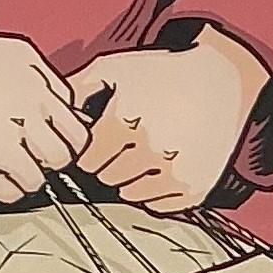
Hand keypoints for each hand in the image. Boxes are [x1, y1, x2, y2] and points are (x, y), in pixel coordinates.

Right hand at [0, 19, 85, 202]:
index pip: (77, 138)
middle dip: (53, 159)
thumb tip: (71, 107)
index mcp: (38, 98)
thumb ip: (53, 83)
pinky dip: (8, 189)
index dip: (72, 143)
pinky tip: (0, 174)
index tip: (62, 143)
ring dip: (31, 176)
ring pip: (34, 182)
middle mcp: (21, 125)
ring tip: (18, 166)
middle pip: (59, 161)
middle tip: (41, 156)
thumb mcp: (24, 55)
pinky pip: (3, 193)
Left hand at [66, 34, 269, 216]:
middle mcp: (148, 150)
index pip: (87, 159)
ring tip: (144, 153)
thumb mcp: (116, 67)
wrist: (223, 78)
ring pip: (129, 194)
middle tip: (124, 144)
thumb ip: (76, 87)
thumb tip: (48, 108)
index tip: (102, 139)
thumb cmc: (164, 71)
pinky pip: (159, 205)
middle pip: (105, 177)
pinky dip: (156, 191)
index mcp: (124, 122)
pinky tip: (163, 165)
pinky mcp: (194, 188)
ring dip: (130, 178)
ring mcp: (174, 172)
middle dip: (109, 162)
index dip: (91, 149)